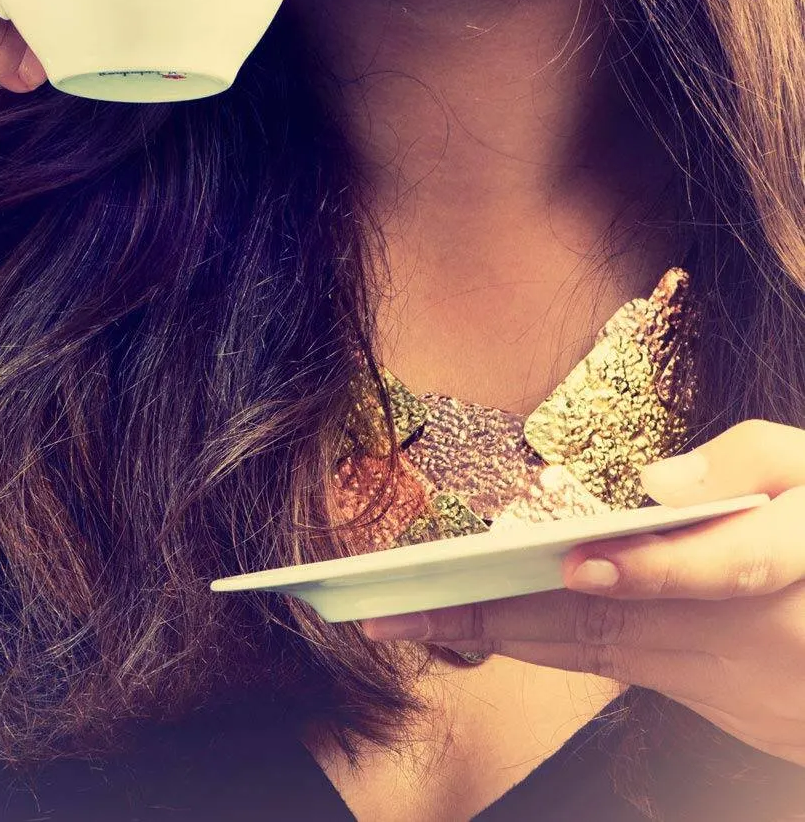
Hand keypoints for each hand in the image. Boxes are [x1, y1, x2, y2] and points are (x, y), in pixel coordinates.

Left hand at [359, 419, 804, 765]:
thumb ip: (752, 460)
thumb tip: (657, 483)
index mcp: (797, 567)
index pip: (725, 571)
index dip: (650, 572)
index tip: (576, 565)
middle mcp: (757, 639)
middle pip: (618, 628)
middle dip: (503, 619)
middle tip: (405, 611)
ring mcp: (737, 687)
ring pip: (603, 656)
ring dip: (506, 639)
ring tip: (411, 619)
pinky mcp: (726, 709)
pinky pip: (620, 670)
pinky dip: (551, 649)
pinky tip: (486, 627)